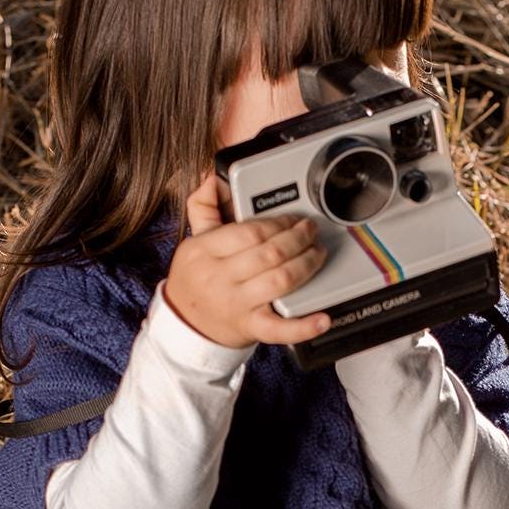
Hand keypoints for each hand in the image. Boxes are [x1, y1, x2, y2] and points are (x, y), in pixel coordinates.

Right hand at [164, 168, 332, 347]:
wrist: (185, 324)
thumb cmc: (195, 279)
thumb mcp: (194, 240)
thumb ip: (203, 206)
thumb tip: (214, 179)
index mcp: (204, 251)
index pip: (250, 231)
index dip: (279, 222)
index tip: (292, 218)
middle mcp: (220, 278)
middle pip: (270, 253)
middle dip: (298, 239)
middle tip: (310, 232)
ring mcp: (236, 304)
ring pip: (281, 280)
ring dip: (307, 264)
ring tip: (317, 254)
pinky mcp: (250, 327)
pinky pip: (280, 329)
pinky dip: (304, 326)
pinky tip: (322, 318)